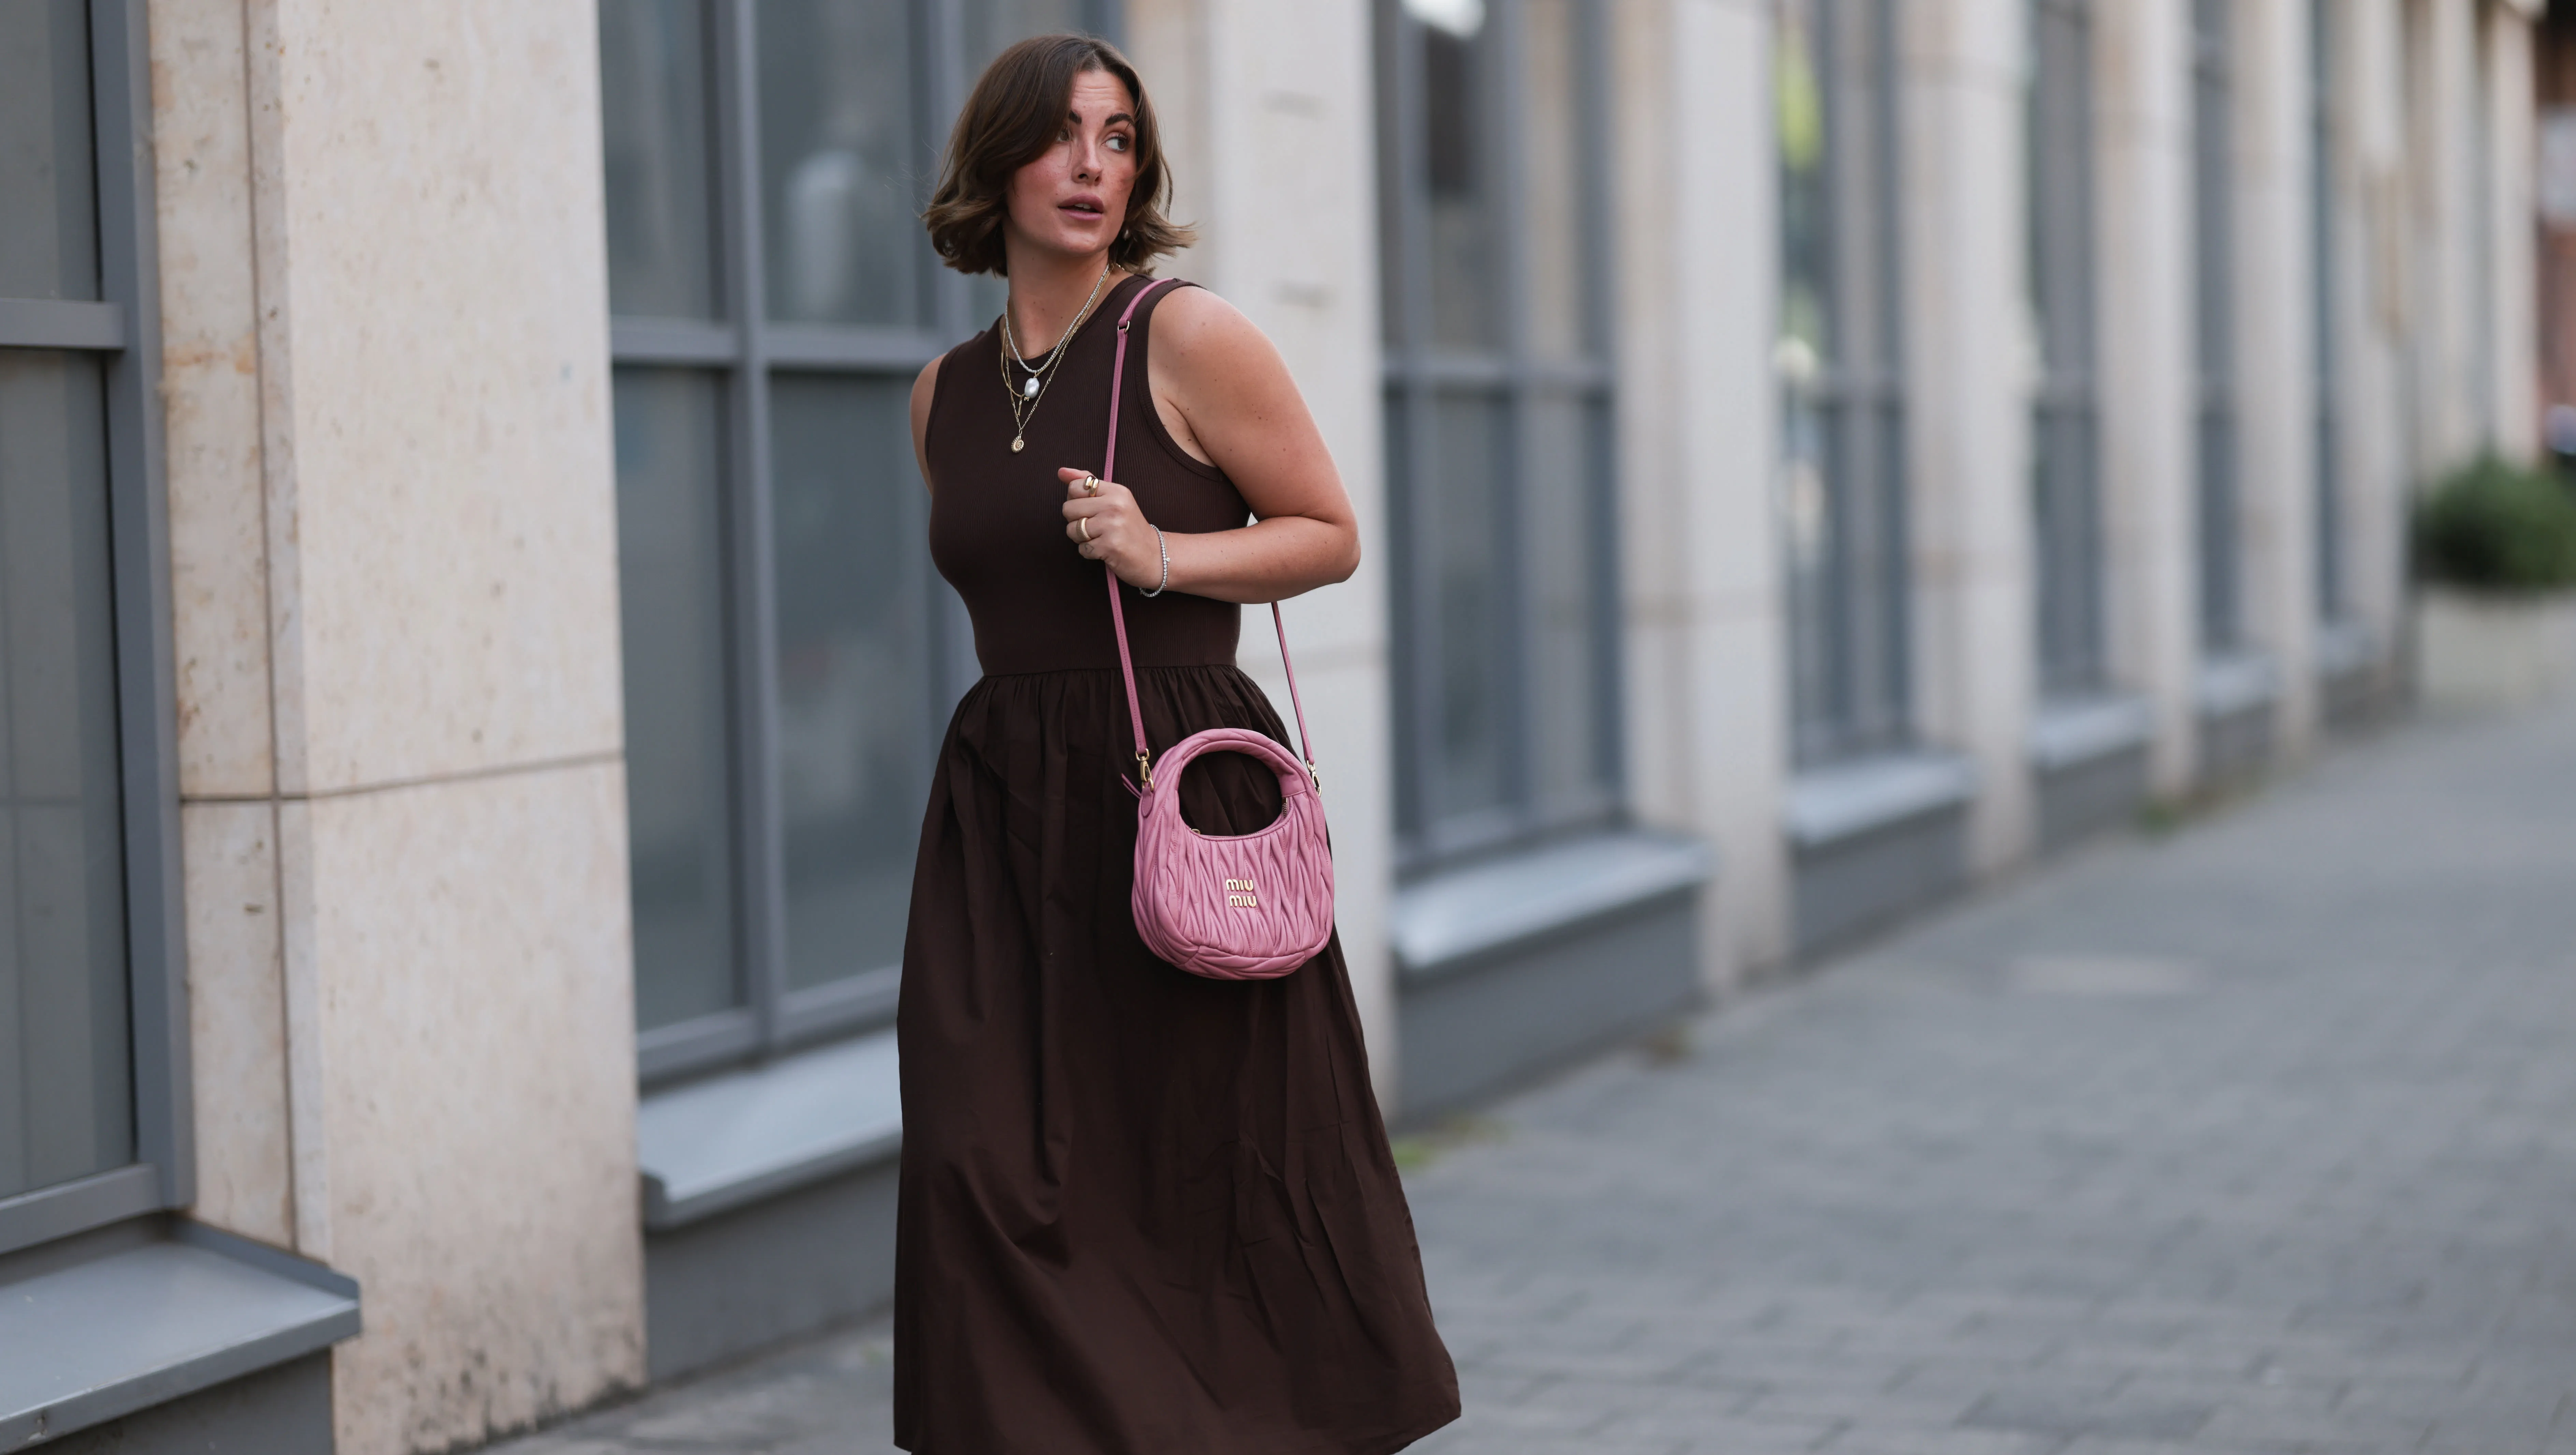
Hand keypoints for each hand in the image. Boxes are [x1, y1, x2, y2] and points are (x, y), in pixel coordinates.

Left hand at [1060, 468, 1159, 588]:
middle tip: (1096, 527)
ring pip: (1072, 529)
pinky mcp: (1109, 546)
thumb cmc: (1129, 527)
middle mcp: (1115, 505)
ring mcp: (1112, 525)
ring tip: (1100, 538)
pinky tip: (1105, 550)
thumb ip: (1088, 483)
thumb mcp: (1114, 499)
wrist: (1154, 556)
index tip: (1092, 509)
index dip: (1076, 500)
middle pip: (1068, 508)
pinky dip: (1090, 552)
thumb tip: (1061, 472)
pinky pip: (1082, 548)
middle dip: (1076, 521)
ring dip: (1081, 538)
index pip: (1074, 487)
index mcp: (1116, 490)